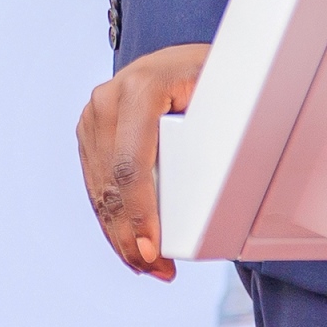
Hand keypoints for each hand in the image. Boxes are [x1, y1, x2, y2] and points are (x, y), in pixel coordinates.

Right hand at [77, 42, 210, 280]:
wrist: (180, 57)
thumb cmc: (209, 73)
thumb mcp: (221, 90)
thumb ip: (226, 124)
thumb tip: (237, 178)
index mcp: (140, 87)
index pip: (131, 165)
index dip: (140, 214)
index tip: (154, 251)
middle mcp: (108, 99)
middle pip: (112, 185)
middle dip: (131, 237)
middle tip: (157, 270)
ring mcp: (93, 116)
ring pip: (99, 191)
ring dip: (121, 236)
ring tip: (150, 266)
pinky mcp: (89, 132)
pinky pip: (97, 185)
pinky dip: (113, 219)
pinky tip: (130, 244)